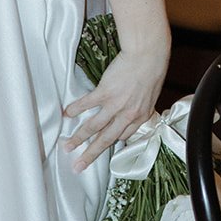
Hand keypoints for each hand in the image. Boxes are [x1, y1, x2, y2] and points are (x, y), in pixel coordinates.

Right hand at [62, 42, 169, 170]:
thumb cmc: (152, 69)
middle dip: (90, 154)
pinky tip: (67, 115)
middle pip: (105, 139)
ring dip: (79, 138)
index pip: (123, 136)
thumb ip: (140, 105)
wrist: (148, 55)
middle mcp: (127, 115)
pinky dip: (76, 110)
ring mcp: (115, 104)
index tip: (101, 148)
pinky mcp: (105, 91)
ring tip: (67, 146)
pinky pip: (87, 104)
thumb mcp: (151, 94)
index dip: (111, 143)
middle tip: (78, 166)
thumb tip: (131, 108)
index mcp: (140, 116)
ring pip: (94, 126)